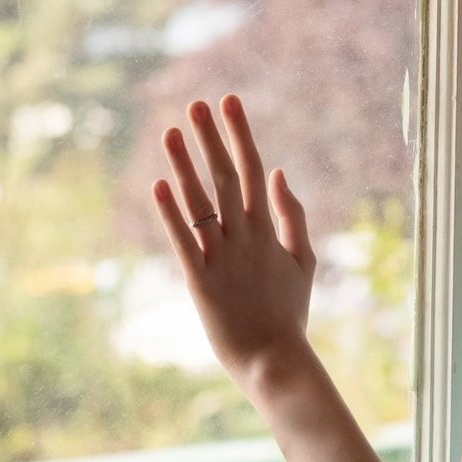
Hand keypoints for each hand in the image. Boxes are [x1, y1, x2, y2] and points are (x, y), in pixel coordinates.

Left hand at [151, 94, 316, 387]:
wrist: (276, 360)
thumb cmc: (288, 314)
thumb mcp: (302, 261)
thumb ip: (293, 216)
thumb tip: (280, 172)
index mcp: (268, 229)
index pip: (252, 170)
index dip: (240, 134)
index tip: (229, 102)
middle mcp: (245, 236)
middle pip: (225, 177)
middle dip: (211, 138)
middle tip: (196, 104)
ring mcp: (222, 257)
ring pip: (201, 203)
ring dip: (184, 165)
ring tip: (169, 132)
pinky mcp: (200, 281)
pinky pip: (183, 241)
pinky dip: (171, 214)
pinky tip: (158, 186)